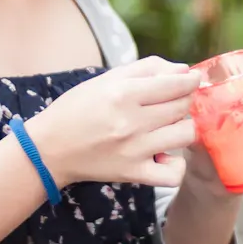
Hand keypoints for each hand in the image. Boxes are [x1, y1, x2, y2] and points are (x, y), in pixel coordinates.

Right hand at [28, 56, 200, 188]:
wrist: (49, 149)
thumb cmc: (77, 109)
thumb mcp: (106, 79)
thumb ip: (147, 69)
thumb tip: (184, 70)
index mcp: (123, 93)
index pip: (176, 84)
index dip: (191, 80)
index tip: (193, 80)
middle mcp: (130, 122)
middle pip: (182, 107)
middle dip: (184, 100)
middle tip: (172, 101)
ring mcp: (134, 150)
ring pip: (185, 135)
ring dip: (182, 127)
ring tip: (167, 125)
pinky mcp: (133, 174)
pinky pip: (174, 173)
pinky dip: (176, 164)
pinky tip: (165, 154)